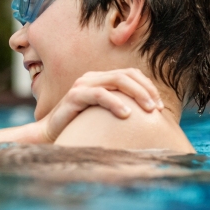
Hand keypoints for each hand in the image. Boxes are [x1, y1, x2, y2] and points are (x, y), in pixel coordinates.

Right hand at [35, 68, 161, 142]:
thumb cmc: (80, 127)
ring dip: (137, 94)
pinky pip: (100, 94)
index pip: (131, 74)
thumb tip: (151, 118)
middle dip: (146, 90)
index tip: (160, 107)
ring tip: (148, 110)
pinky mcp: (74, 95)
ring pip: (117, 80)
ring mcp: (83, 84)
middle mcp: (92, 77)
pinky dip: (115, 103)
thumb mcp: (104, 115)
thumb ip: (121, 109)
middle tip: (157, 109)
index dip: (148, 87)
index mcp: (101, 79)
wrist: (50, 135)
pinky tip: (126, 114)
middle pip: (127, 75)